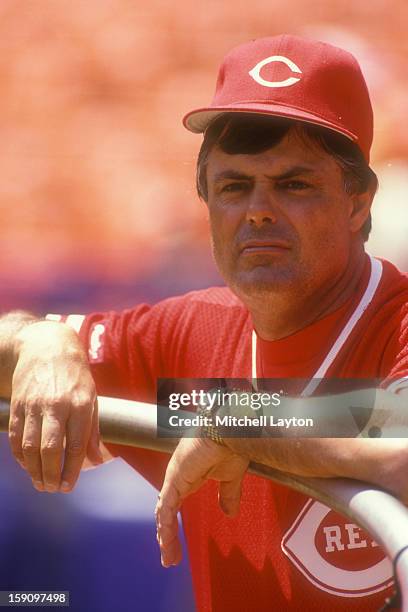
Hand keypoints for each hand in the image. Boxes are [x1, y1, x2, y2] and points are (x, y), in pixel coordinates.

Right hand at [8, 321, 101, 492]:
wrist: (47, 348)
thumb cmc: (75, 377)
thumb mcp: (91, 398)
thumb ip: (93, 431)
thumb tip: (96, 461)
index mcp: (79, 404)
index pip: (76, 445)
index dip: (72, 470)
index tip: (68, 486)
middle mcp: (56, 405)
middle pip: (50, 449)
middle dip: (50, 475)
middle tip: (52, 489)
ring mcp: (34, 405)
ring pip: (29, 446)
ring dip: (34, 470)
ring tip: (40, 483)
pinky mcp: (18, 405)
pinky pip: (15, 436)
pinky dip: (19, 456)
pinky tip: (27, 465)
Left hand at [155, 436, 248, 566]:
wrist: (230, 430)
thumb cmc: (230, 445)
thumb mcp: (230, 478)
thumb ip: (227, 496)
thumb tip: (229, 514)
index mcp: (188, 476)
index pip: (174, 505)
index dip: (173, 526)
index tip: (175, 546)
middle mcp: (178, 477)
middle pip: (165, 512)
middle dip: (167, 536)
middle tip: (170, 558)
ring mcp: (174, 477)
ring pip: (163, 513)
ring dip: (165, 537)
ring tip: (169, 558)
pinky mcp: (175, 478)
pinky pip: (166, 507)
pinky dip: (165, 525)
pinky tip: (165, 541)